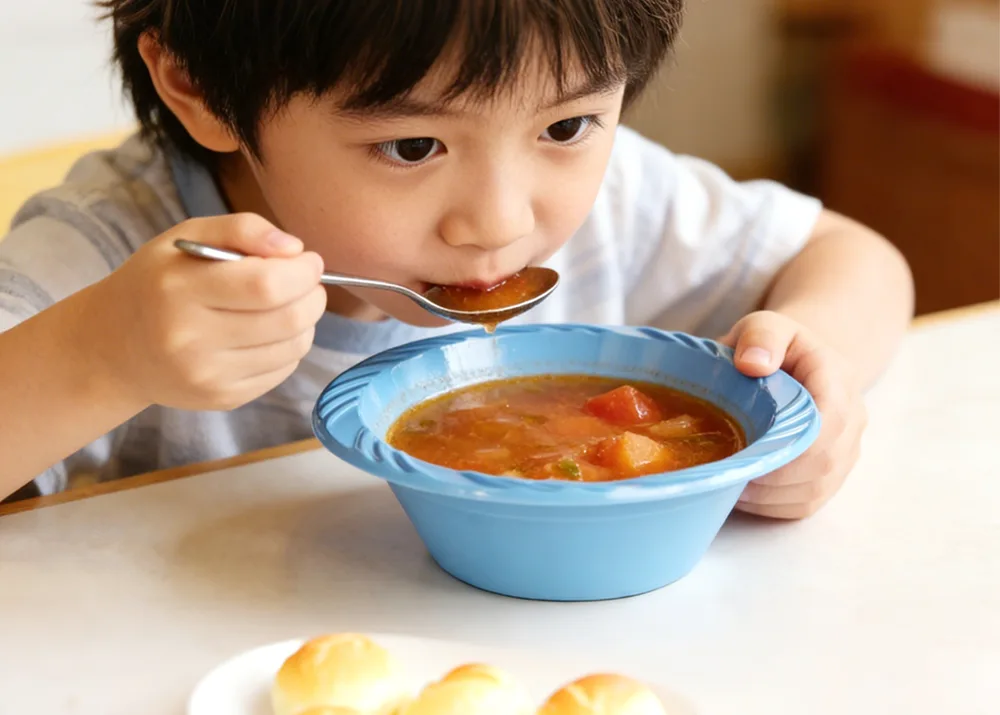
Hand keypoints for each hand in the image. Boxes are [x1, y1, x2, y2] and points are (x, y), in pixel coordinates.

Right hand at [84, 213, 326, 410]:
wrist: (117, 347)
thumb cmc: (159, 283)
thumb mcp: (187, 239)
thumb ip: (242, 229)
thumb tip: (294, 249)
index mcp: (179, 290)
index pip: (266, 284)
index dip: (303, 272)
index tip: (308, 261)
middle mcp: (191, 339)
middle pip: (288, 319)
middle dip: (313, 296)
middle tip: (307, 283)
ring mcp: (208, 376)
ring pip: (294, 347)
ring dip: (306, 322)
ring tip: (287, 306)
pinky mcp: (223, 399)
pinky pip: (283, 370)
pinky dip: (289, 347)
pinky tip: (267, 333)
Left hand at [719, 310, 867, 518]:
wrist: (797, 364)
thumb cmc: (775, 346)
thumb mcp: (764, 325)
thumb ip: (761, 336)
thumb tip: (752, 364)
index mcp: (838, 381)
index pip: (829, 422)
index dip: (791, 444)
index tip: (748, 450)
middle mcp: (852, 421)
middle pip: (821, 463)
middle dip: (770, 474)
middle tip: (726, 471)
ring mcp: (845, 453)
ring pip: (813, 490)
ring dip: (767, 495)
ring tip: (727, 481)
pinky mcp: (829, 477)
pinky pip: (805, 504)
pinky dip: (770, 505)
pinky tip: (740, 493)